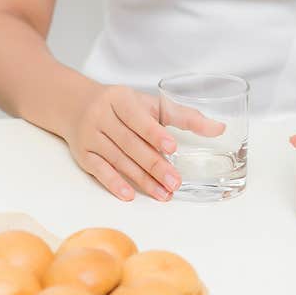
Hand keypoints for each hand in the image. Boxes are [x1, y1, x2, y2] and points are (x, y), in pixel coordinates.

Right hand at [66, 84, 224, 201]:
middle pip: (131, 144)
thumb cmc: (122, 106)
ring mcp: (90, 136)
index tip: (172, 147)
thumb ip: (183, 116)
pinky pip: (99, 171)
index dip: (154, 133)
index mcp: (120, 99)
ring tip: (164, 194)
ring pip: (118, 160)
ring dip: (142, 179)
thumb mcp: (149, 104)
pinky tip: (130, 195)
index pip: (138, 118)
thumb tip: (219, 129)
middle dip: (154, 165)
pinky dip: (114, 183)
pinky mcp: (83, 154)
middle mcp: (102, 116)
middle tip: (175, 182)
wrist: (76, 105)